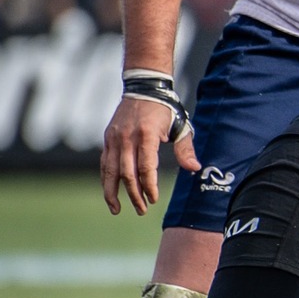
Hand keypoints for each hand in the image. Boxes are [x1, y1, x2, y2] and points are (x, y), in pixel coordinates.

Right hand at [101, 95, 196, 214]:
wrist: (144, 88)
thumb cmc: (165, 109)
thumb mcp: (180, 126)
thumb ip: (185, 149)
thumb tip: (194, 169)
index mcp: (147, 135)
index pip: (146, 167)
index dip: (149, 186)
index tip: (154, 199)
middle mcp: (127, 138)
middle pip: (127, 173)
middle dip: (134, 194)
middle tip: (142, 210)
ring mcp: (114, 139)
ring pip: (110, 171)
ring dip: (112, 192)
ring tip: (117, 209)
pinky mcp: (108, 139)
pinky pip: (104, 163)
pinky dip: (106, 179)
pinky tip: (110, 192)